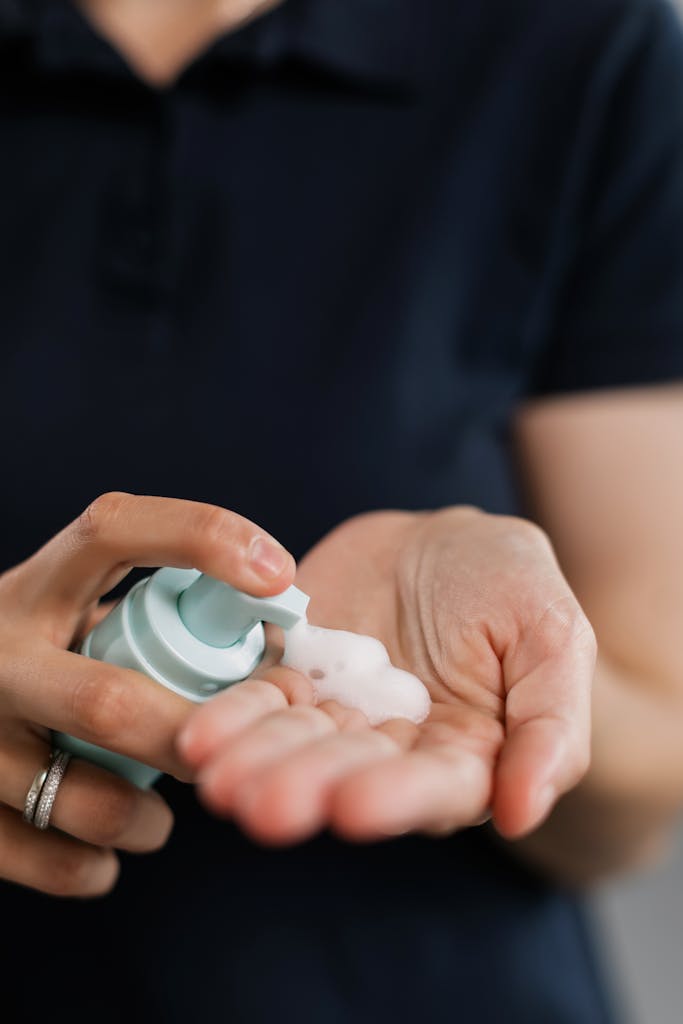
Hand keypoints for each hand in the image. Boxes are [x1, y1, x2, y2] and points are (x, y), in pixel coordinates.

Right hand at [0, 492, 294, 895]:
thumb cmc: (41, 663)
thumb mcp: (72, 618)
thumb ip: (148, 624)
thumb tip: (278, 662)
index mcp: (35, 588)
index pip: (115, 530)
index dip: (202, 537)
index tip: (277, 574)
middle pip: (106, 702)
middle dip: (191, 736)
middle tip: (235, 749)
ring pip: (77, 796)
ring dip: (142, 817)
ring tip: (156, 818)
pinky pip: (45, 857)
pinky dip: (90, 865)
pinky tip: (102, 852)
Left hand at [180, 508, 594, 843]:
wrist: (443, 542)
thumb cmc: (512, 586)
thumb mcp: (555, 636)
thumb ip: (551, 724)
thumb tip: (522, 812)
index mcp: (466, 755)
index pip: (434, 786)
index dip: (395, 797)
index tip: (353, 807)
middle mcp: (393, 749)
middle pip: (349, 773)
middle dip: (305, 786)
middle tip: (261, 802)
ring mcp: (337, 713)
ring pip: (294, 742)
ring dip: (255, 761)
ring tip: (216, 775)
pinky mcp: (294, 672)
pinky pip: (260, 694)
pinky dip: (230, 714)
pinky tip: (199, 731)